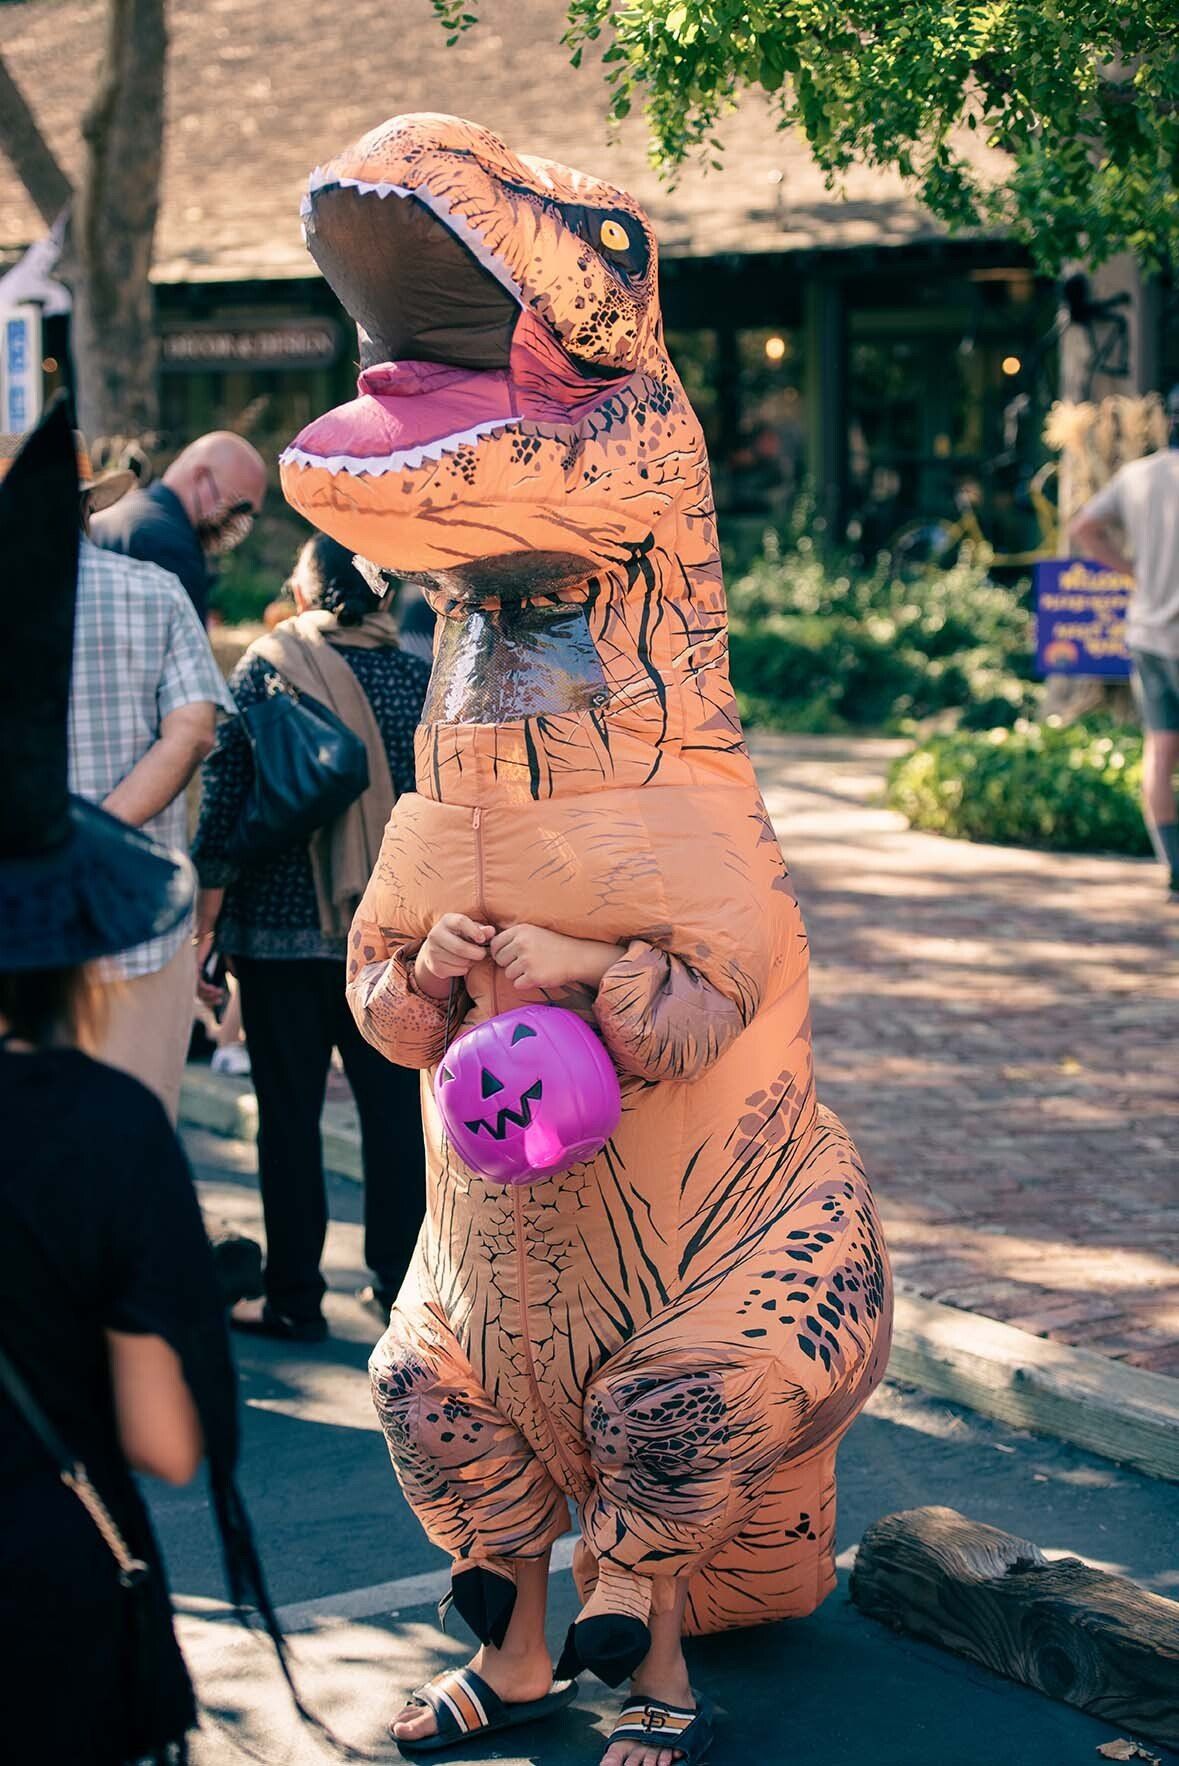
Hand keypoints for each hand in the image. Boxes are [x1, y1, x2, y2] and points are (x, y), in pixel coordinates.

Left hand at [194, 931, 225, 1008]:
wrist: (211, 929)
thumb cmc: (218, 938)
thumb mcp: (226, 955)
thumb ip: (230, 965)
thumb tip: (235, 976)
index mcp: (199, 967)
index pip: (199, 986)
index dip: (209, 994)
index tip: (220, 997)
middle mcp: (194, 969)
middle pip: (197, 990)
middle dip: (209, 998)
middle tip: (220, 1001)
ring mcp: (192, 968)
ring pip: (196, 989)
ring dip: (208, 995)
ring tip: (219, 995)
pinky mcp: (194, 965)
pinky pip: (197, 982)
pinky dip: (206, 988)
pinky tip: (214, 989)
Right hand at [415, 913, 494, 999]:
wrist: (436, 948)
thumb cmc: (459, 936)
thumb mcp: (470, 929)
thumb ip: (482, 930)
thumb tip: (491, 931)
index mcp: (446, 921)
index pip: (460, 922)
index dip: (474, 931)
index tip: (482, 940)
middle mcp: (436, 934)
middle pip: (460, 948)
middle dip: (477, 953)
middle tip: (483, 953)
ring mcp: (432, 951)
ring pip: (460, 961)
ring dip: (471, 961)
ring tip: (470, 957)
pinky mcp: (434, 966)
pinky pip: (456, 971)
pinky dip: (464, 969)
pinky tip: (462, 963)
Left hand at [489, 924, 622, 993]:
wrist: (577, 956)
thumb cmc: (553, 945)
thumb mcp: (533, 932)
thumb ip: (513, 937)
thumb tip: (489, 947)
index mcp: (520, 931)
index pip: (495, 944)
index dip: (499, 952)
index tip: (508, 956)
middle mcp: (522, 944)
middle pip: (499, 960)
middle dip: (509, 964)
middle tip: (526, 963)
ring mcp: (527, 960)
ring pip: (508, 974)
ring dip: (518, 975)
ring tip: (535, 968)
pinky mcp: (533, 976)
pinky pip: (517, 984)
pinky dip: (526, 983)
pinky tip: (539, 975)